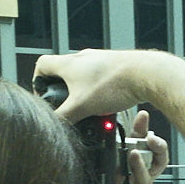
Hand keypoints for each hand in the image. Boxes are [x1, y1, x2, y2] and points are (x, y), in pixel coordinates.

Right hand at [34, 49, 180, 122]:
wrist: (146, 74)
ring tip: (88, 108)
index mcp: (69, 63)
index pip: (42, 64)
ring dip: (81, 92)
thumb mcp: (82, 106)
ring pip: (83, 76)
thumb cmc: (115, 84)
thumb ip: (64, 116)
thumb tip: (53, 125)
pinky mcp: (115, 66)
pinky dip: (98, 91)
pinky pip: (100, 79)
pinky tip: (106, 104)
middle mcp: (84, 57)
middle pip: (63, 71)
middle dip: (62, 90)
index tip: (44, 95)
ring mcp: (100, 60)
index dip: (38, 80)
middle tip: (66, 106)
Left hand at [82, 111, 169, 183]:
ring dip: (148, 151)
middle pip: (143, 152)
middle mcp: (133, 183)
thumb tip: (65, 163)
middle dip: (143, 133)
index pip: (124, 150)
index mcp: (119, 179)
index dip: (125, 133)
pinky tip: (134, 160)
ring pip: (150, 167)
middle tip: (142, 117)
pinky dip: (140, 172)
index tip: (120, 115)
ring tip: (145, 136)